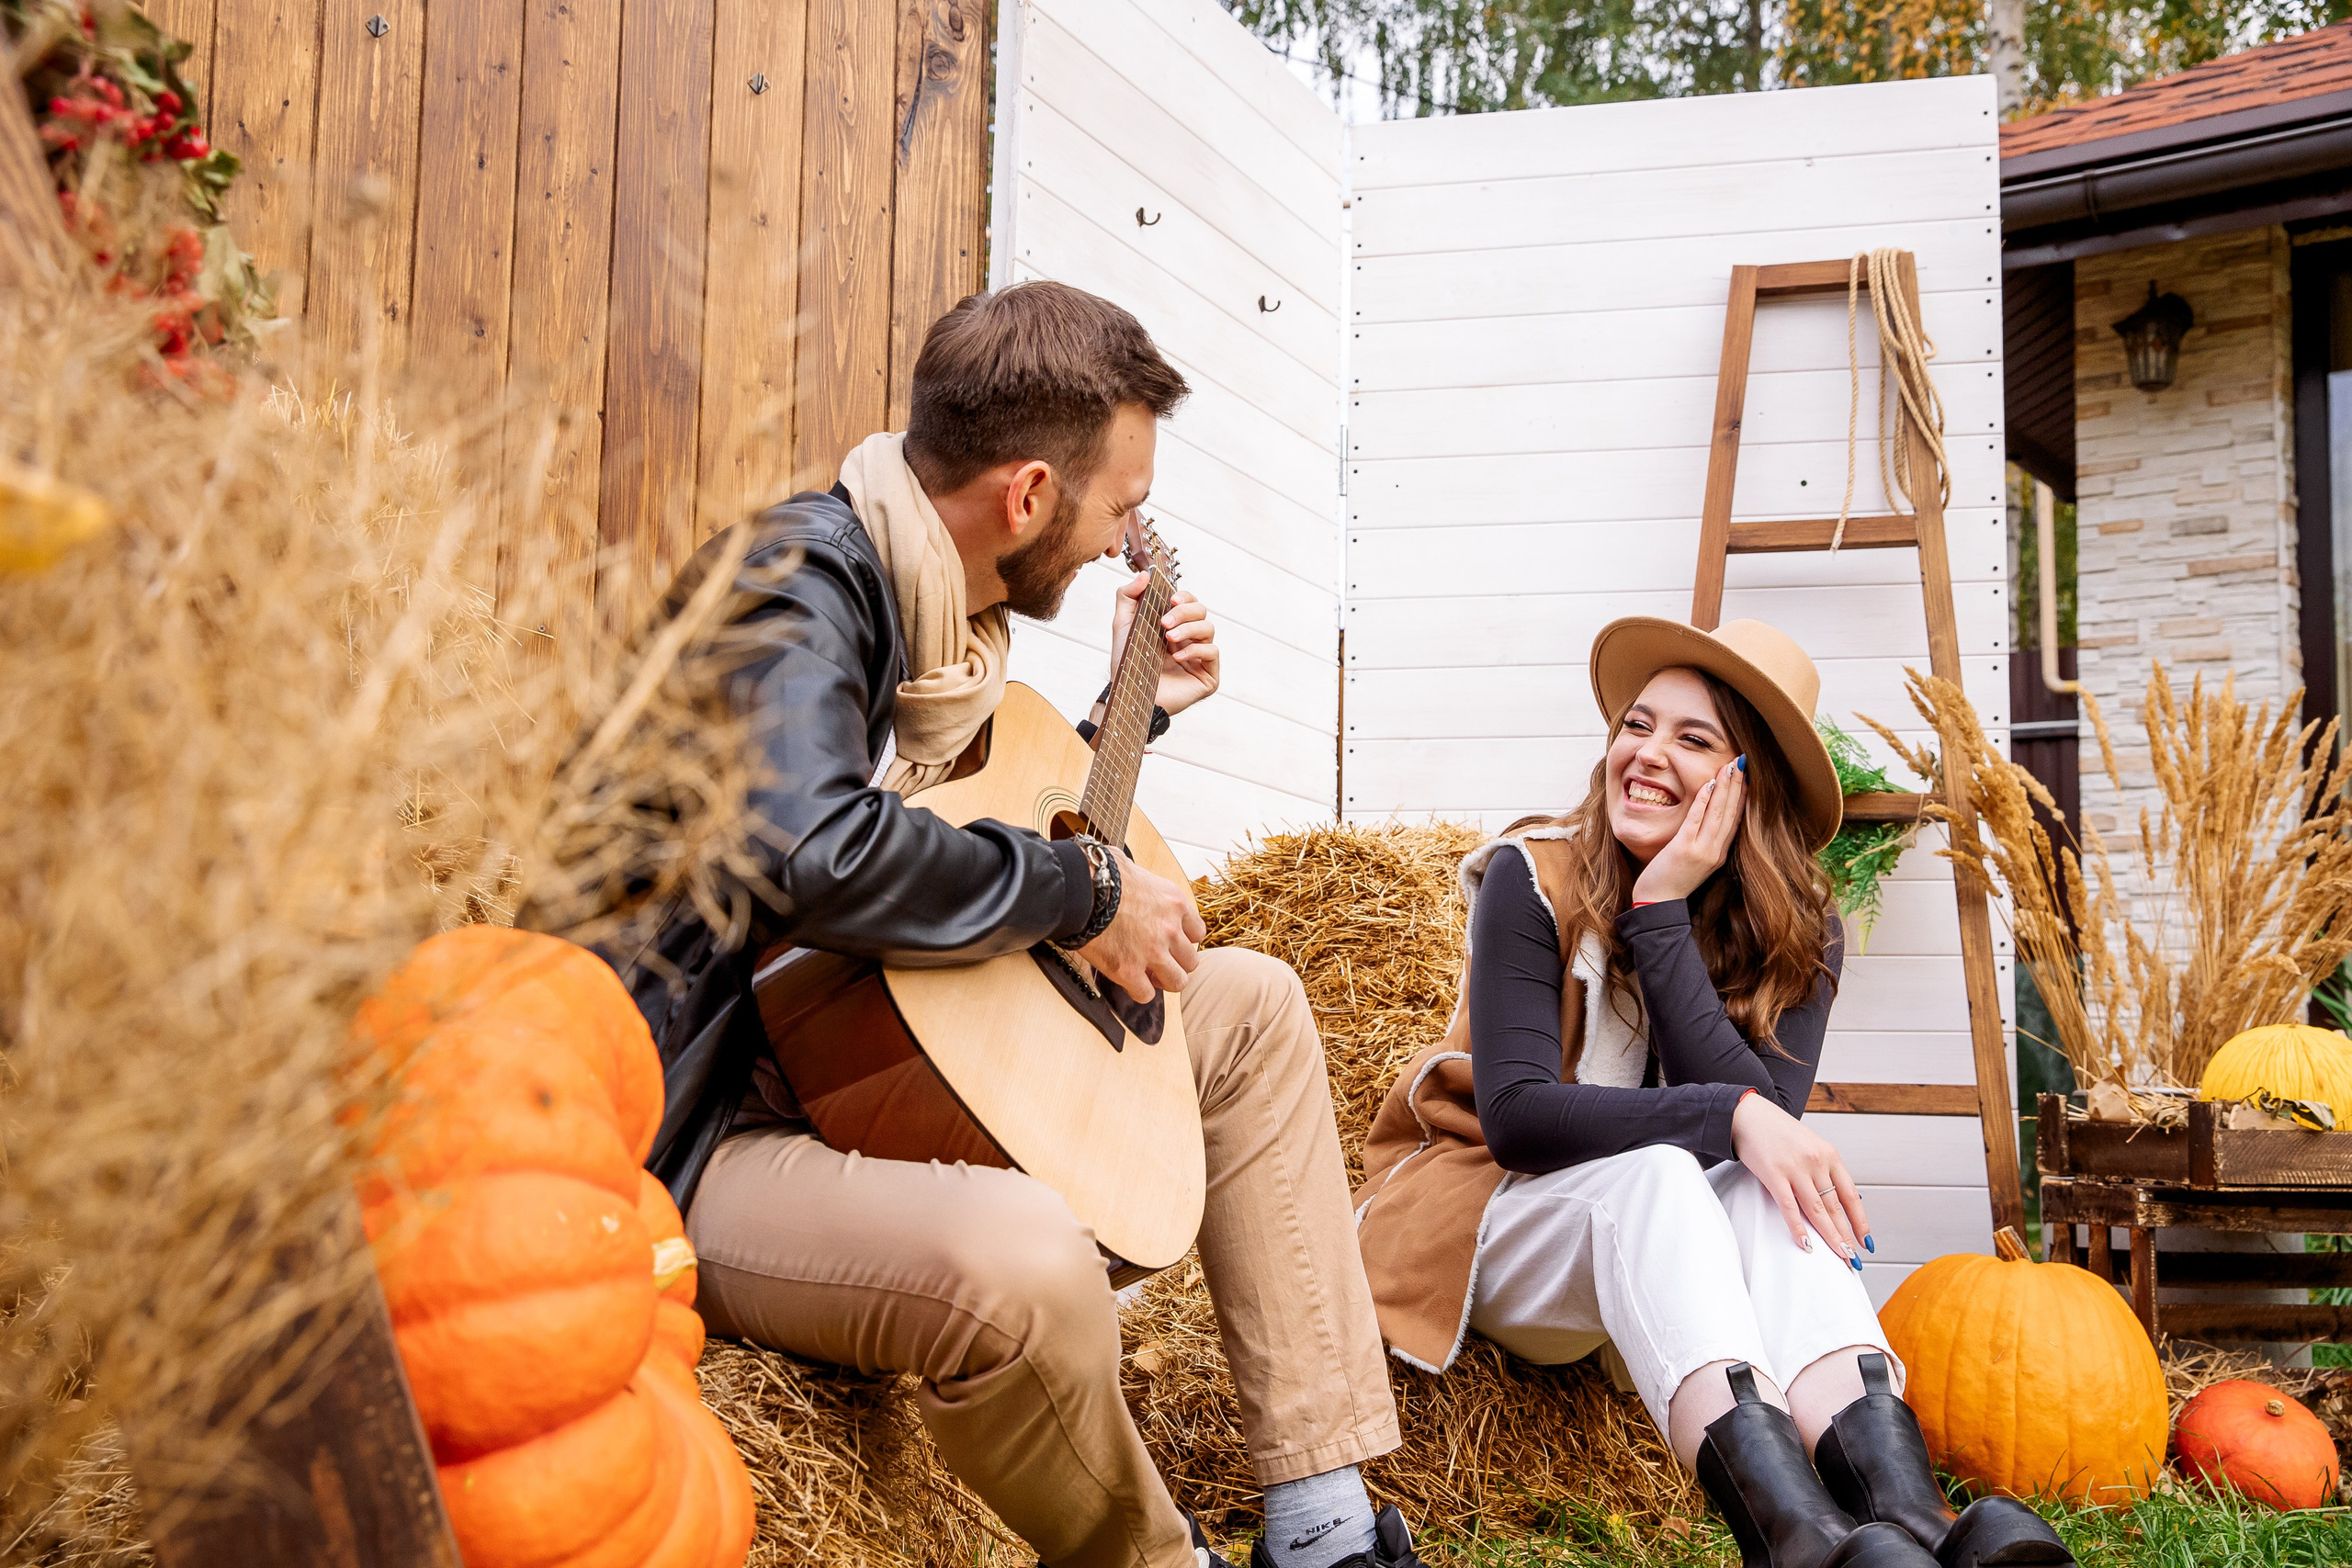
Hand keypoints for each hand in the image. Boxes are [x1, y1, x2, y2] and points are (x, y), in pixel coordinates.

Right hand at [1075, 851, 1205, 1002]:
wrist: (1078, 889)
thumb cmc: (1099, 874)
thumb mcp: (1132, 867)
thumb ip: (1142, 880)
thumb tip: (1130, 875)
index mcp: (1174, 903)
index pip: (1197, 933)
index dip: (1183, 941)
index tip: (1171, 943)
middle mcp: (1169, 929)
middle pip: (1191, 961)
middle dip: (1176, 964)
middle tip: (1159, 963)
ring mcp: (1152, 952)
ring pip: (1177, 982)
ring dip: (1163, 981)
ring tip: (1149, 978)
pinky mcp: (1129, 970)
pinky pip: (1146, 994)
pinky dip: (1138, 992)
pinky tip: (1129, 983)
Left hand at [1110, 573, 1220, 717]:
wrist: (1128, 695)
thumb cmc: (1128, 664)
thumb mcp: (1123, 625)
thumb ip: (1128, 597)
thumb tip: (1145, 575)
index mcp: (1174, 626)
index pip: (1189, 601)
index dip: (1184, 597)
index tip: (1171, 599)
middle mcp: (1190, 639)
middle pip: (1201, 611)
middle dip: (1184, 612)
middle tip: (1164, 623)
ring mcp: (1200, 657)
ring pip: (1209, 628)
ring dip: (1188, 629)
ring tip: (1168, 639)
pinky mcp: (1208, 674)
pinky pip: (1212, 652)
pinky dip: (1195, 650)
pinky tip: (1177, 658)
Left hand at [1629, 756, 1744, 903]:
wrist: (1657, 903)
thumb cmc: (1671, 881)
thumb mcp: (1695, 860)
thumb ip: (1704, 842)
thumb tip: (1707, 819)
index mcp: (1719, 853)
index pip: (1736, 819)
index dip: (1742, 796)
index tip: (1746, 775)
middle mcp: (1715, 851)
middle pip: (1731, 812)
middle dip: (1738, 785)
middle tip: (1742, 762)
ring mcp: (1702, 850)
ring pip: (1718, 813)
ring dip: (1725, 787)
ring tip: (1730, 766)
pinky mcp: (1684, 849)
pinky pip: (1696, 819)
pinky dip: (1704, 801)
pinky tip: (1708, 784)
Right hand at [1731, 1091, 1870, 1267]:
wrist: (1747, 1113)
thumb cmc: (1777, 1130)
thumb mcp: (1809, 1144)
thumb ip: (1823, 1169)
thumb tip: (1835, 1199)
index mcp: (1829, 1154)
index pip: (1851, 1195)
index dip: (1860, 1221)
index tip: (1865, 1240)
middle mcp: (1816, 1162)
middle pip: (1835, 1207)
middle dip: (1846, 1235)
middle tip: (1853, 1256)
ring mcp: (1795, 1168)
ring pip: (1817, 1211)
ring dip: (1829, 1236)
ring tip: (1838, 1254)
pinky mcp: (1773, 1175)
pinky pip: (1789, 1208)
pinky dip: (1798, 1229)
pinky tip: (1806, 1243)